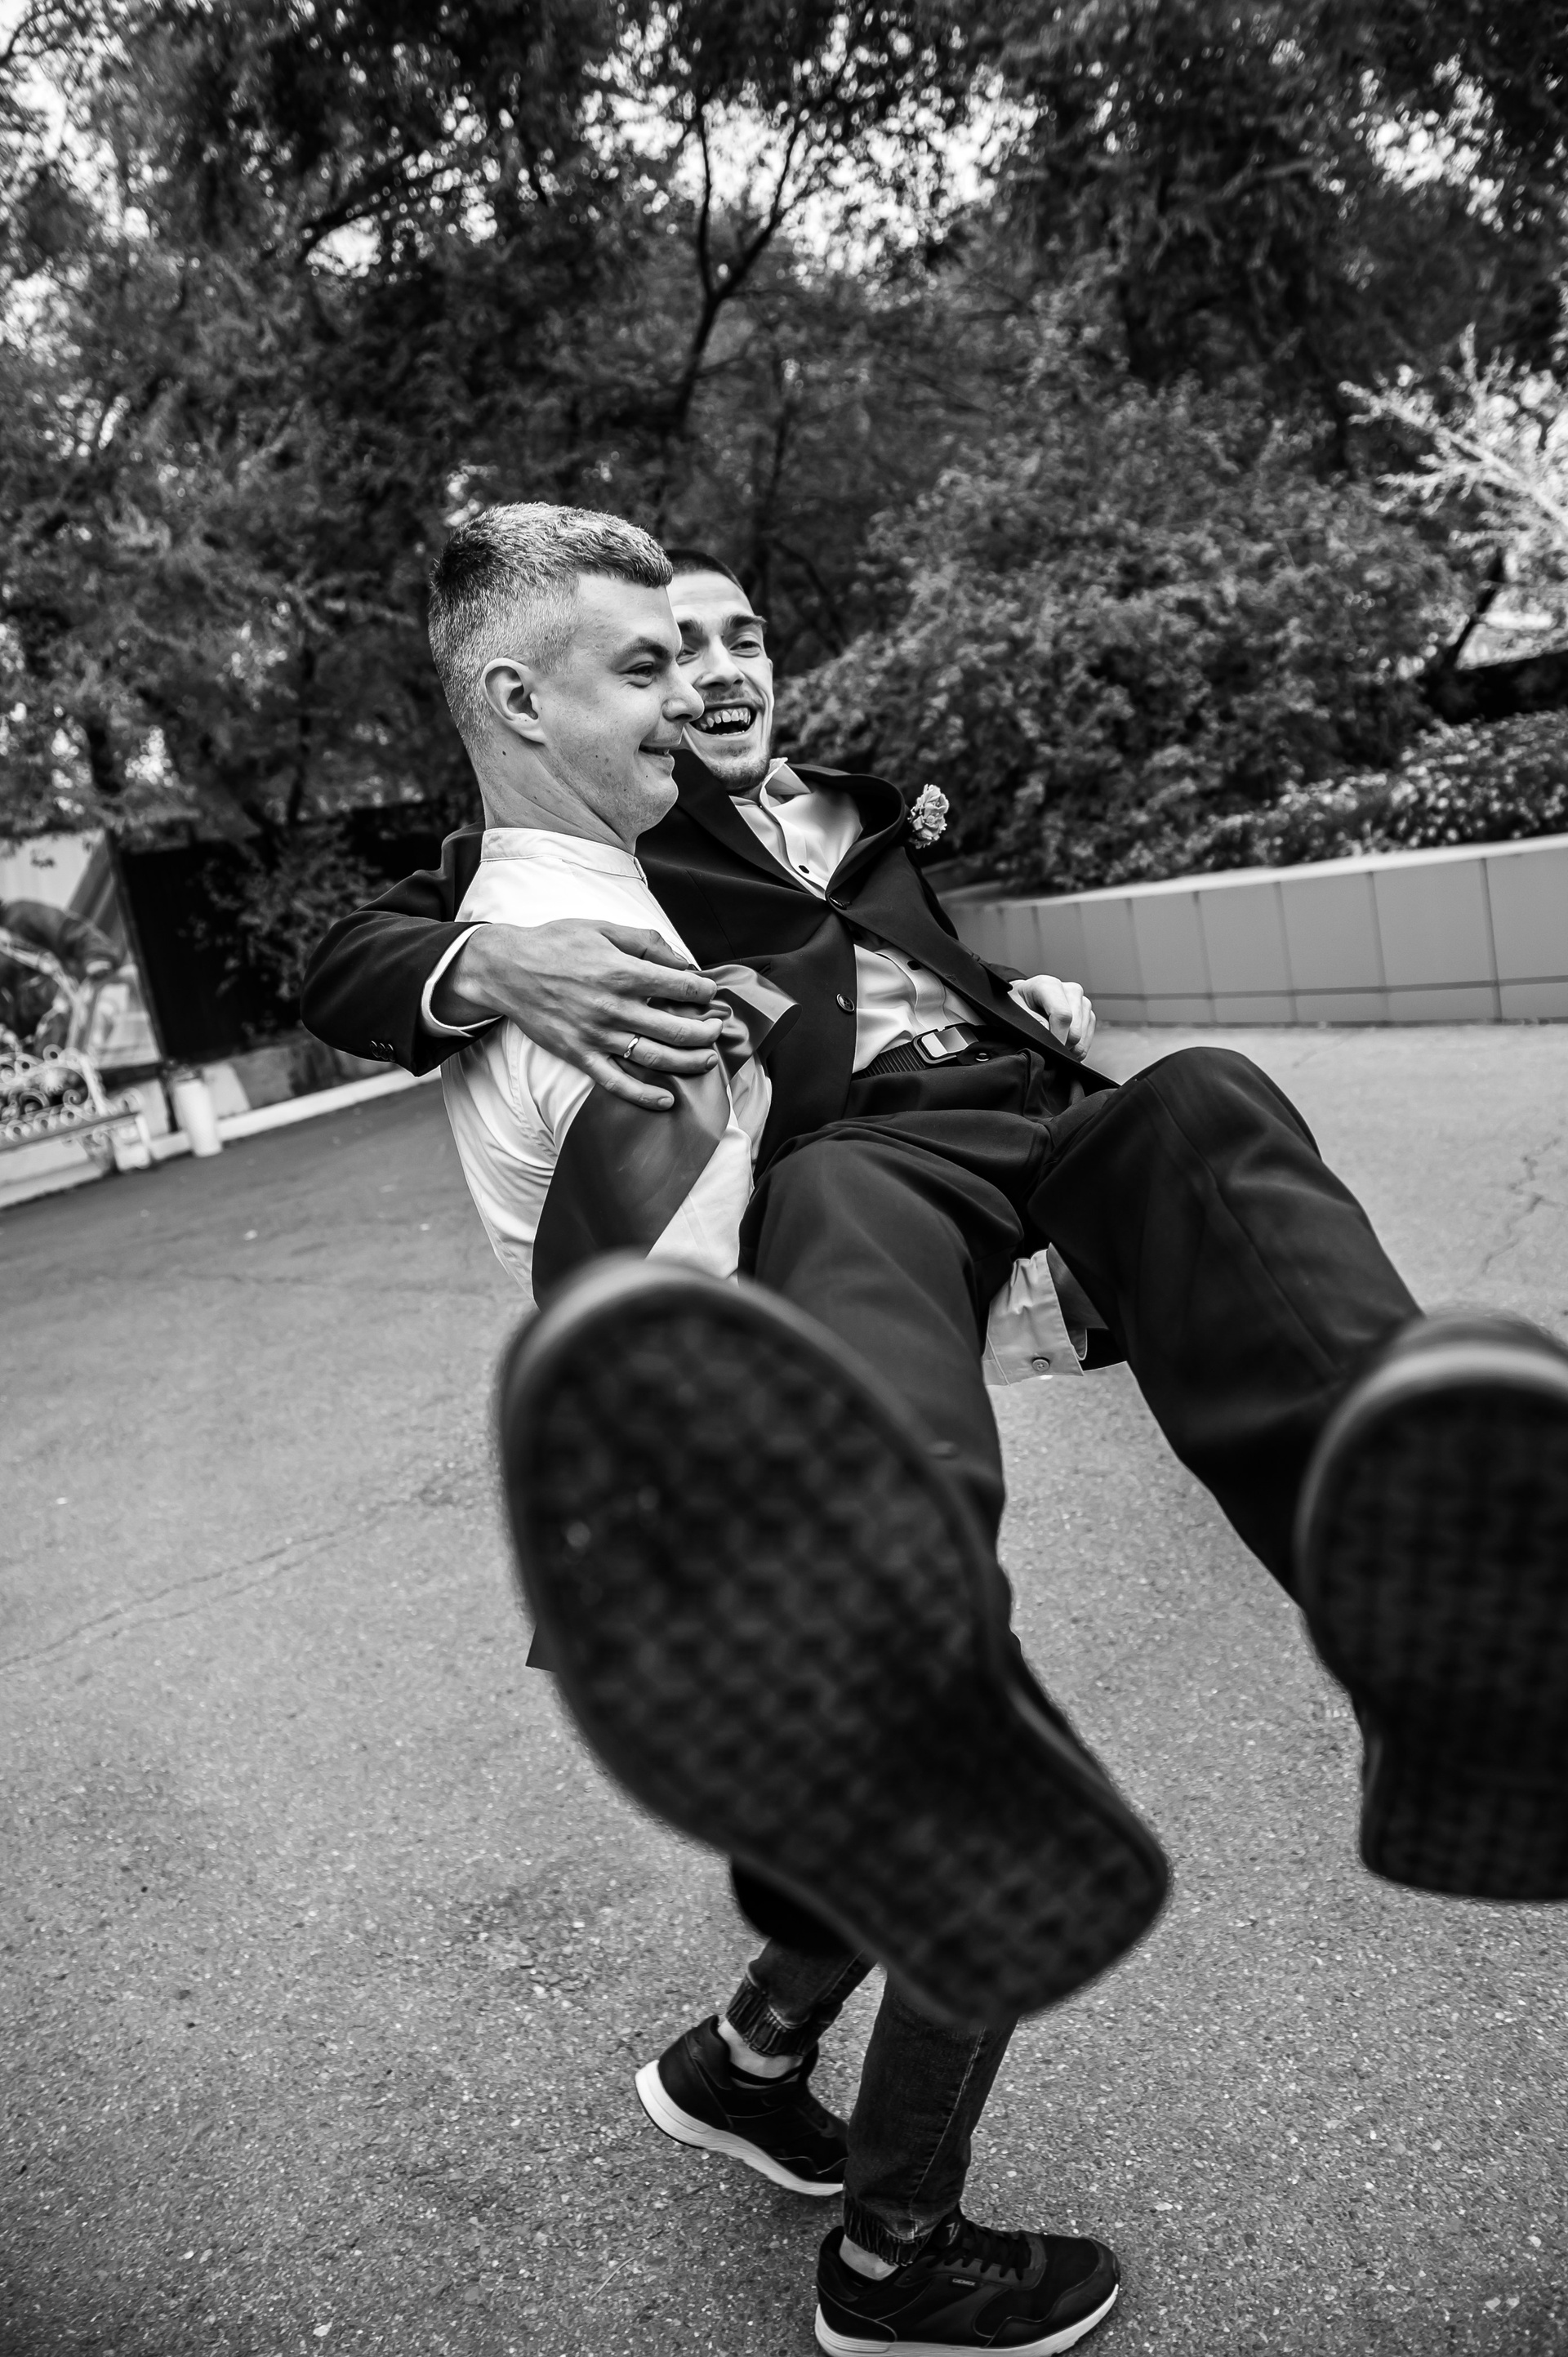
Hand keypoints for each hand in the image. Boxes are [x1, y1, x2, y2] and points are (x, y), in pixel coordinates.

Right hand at [432, 921, 724, 1110]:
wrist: (508, 970)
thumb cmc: (556, 945)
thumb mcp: (603, 928)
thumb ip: (647, 943)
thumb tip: (683, 962)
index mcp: (622, 972)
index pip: (681, 988)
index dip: (704, 992)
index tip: (710, 994)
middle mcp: (613, 1008)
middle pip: (676, 1028)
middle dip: (706, 1031)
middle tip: (717, 1029)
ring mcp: (596, 1036)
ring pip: (654, 1057)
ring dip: (689, 1062)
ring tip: (707, 1060)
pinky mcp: (579, 1055)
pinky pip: (616, 1082)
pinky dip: (644, 1095)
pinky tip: (667, 1099)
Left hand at [1011, 974, 1095, 1058]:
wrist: (1025, 999)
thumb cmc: (1019, 1004)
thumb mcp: (1015, 1011)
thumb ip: (1031, 1021)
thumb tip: (1048, 1031)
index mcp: (1050, 985)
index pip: (1062, 1015)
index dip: (1058, 1038)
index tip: (1050, 1050)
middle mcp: (1070, 990)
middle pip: (1075, 1029)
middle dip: (1062, 1045)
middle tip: (1047, 1049)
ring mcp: (1082, 1001)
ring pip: (1082, 1036)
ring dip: (1069, 1047)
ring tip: (1053, 1045)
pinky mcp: (1088, 1013)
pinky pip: (1087, 1039)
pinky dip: (1076, 1048)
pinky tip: (1063, 1046)